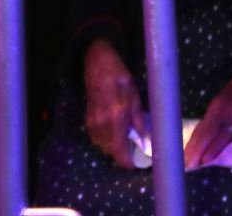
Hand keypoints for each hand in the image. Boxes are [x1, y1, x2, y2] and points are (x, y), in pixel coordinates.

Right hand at [83, 39, 145, 168]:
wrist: (98, 66)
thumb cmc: (120, 78)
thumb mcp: (135, 95)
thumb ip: (138, 118)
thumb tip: (144, 137)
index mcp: (117, 116)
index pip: (118, 148)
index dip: (125, 161)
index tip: (132, 165)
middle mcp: (103, 122)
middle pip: (109, 151)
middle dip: (120, 154)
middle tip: (132, 149)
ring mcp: (93, 122)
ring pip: (101, 146)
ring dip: (112, 147)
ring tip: (124, 139)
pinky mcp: (87, 119)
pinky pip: (96, 138)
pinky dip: (105, 139)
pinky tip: (113, 131)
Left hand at [185, 58, 231, 168]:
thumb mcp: (223, 102)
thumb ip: (214, 120)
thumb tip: (201, 138)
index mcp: (215, 108)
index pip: (201, 129)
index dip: (193, 144)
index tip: (184, 158)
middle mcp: (224, 111)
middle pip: (208, 133)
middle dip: (199, 150)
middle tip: (190, 164)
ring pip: (224, 133)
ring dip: (214, 148)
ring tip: (205, 161)